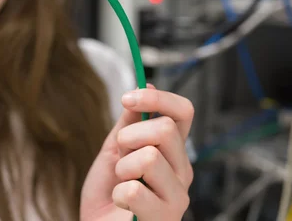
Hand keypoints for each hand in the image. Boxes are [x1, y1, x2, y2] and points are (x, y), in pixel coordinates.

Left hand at [80, 84, 193, 220]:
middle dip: (130, 137)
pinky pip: (135, 190)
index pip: (183, 111)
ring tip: (122, 183)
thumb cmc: (108, 194)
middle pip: (166, 129)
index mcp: (173, 150)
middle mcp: (182, 170)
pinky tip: (123, 204)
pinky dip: (118, 195)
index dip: (157, 98)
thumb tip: (146, 84)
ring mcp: (178, 195)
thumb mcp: (114, 150)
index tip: (128, 98)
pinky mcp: (166, 217)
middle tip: (120, 155)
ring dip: (123, 169)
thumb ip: (129, 122)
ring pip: (150, 158)